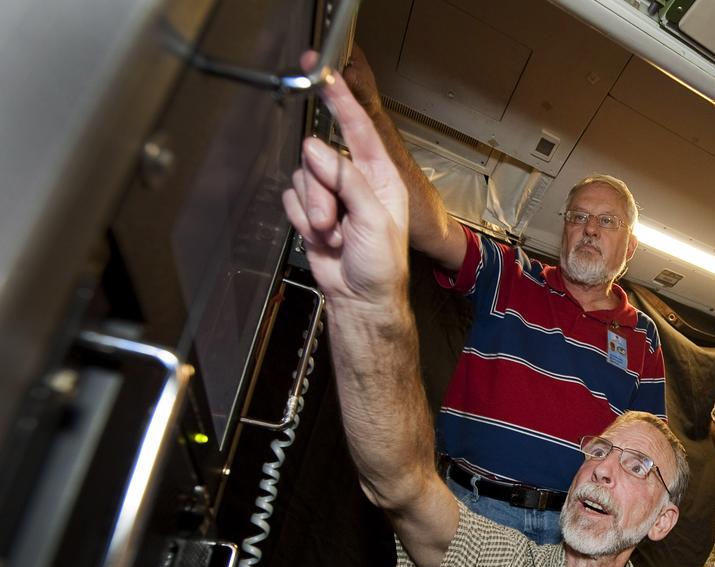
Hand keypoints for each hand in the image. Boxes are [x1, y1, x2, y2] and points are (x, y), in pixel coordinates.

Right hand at [282, 51, 408, 311]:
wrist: (361, 298)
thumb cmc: (381, 266)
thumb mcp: (374, 220)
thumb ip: (348, 181)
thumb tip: (319, 150)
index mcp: (381, 176)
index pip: (358, 129)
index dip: (341, 102)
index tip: (326, 76)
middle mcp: (355, 180)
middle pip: (318, 157)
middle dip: (319, 191)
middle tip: (331, 221)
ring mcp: (331, 195)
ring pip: (302, 179)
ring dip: (312, 212)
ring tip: (332, 236)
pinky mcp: (311, 210)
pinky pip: (291, 200)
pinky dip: (301, 221)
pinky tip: (321, 238)